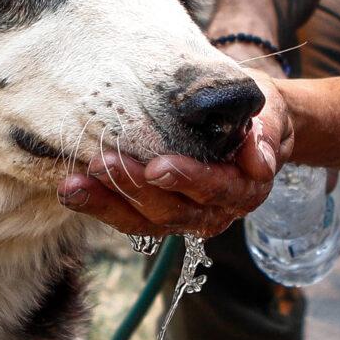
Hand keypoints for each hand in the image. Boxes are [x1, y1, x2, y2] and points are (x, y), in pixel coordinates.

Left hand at [59, 82, 293, 238]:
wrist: (253, 133)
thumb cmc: (256, 120)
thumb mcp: (269, 119)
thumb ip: (264, 137)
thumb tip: (259, 162)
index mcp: (242, 190)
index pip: (213, 188)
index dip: (186, 179)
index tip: (158, 166)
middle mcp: (212, 212)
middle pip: (171, 209)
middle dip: (134, 187)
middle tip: (101, 163)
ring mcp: (183, 218)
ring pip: (143, 221)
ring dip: (106, 203)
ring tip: (73, 185)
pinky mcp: (157, 216)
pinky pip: (127, 217)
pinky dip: (99, 205)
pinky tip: (71, 189)